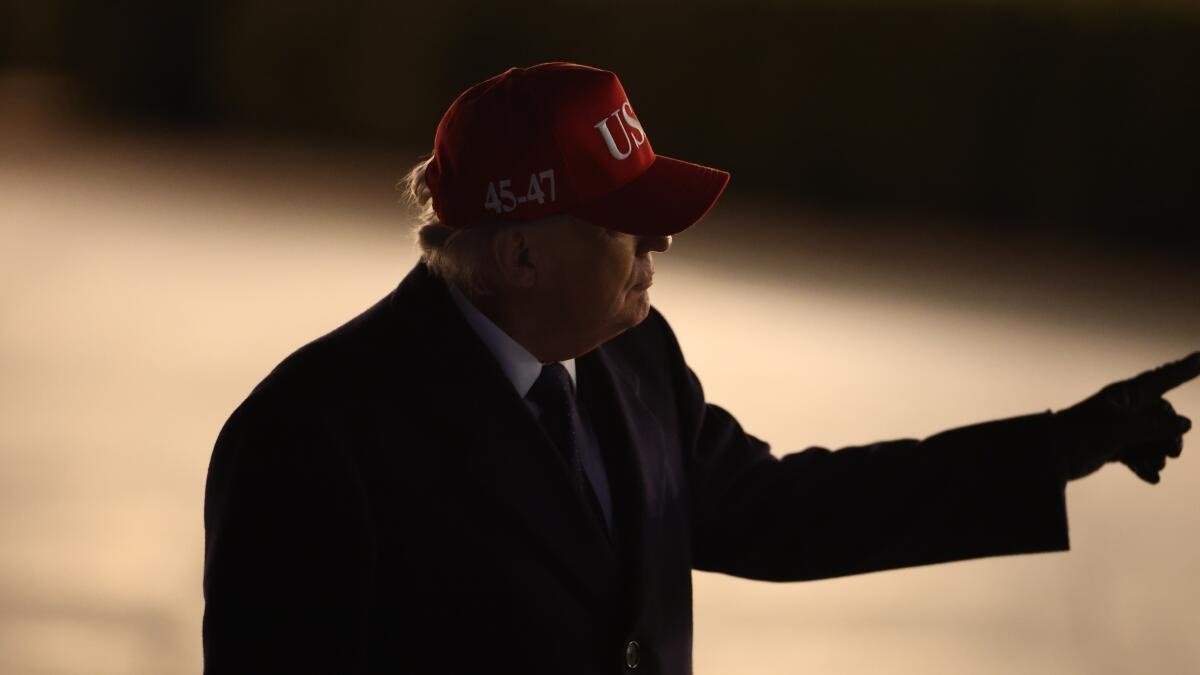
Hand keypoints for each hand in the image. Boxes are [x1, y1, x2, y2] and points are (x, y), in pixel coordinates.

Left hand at [1052, 351, 1197, 482]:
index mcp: (1126, 394)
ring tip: (1154, 465)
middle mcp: (1125, 409)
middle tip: (1172, 453)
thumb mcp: (1120, 429)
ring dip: (1157, 453)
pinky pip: (1139, 456)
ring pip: (1153, 440)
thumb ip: (1154, 427)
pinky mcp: (1113, 448)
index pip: (1162, 378)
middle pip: (1163, 418)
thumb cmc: (1081, 433)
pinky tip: (1151, 478)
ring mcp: (1120, 429)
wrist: (1049, 455)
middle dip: (1170, 435)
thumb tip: (1187, 424)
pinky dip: (1145, 466)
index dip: (1184, 369)